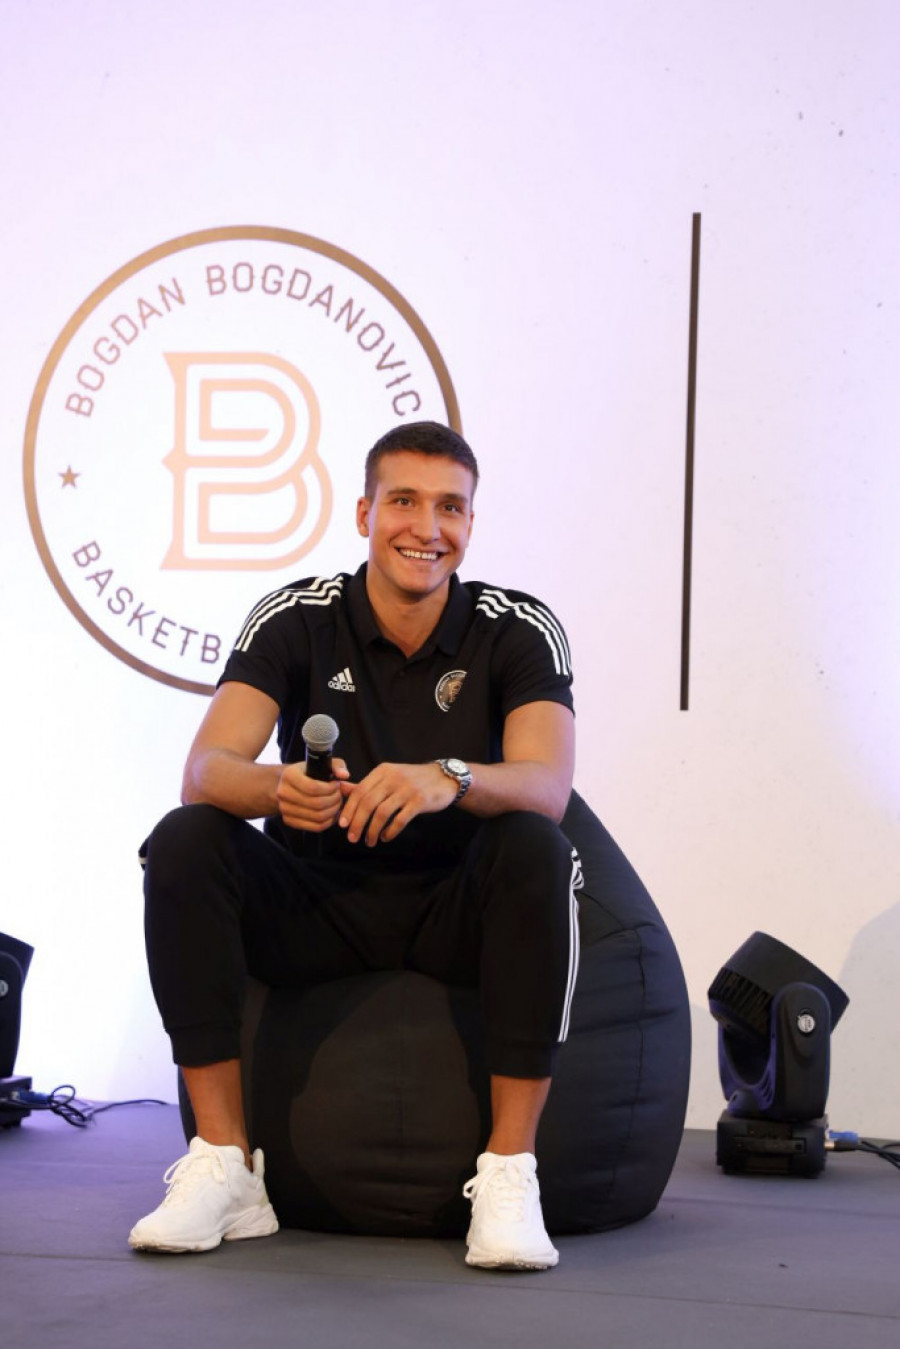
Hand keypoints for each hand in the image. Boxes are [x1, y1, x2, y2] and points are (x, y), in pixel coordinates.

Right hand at [276, 757, 350, 831]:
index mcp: (289, 775)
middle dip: (334, 800)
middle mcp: (283, 792)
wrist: (290, 784)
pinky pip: (315, 827)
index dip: (330, 788)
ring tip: (337, 803)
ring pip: (317, 816)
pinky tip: (333, 813)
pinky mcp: (289, 821)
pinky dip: (328, 822)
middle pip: (316, 803)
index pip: (312, 787)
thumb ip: (337, 766)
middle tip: (339, 795)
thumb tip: (344, 775)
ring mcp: (284, 808)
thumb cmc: (309, 772)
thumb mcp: (322, 763)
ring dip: (333, 811)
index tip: (337, 785)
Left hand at [337, 762, 457, 845]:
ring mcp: (407, 789)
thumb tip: (341, 789)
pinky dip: (390, 831)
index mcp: (383, 771)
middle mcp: (393, 778)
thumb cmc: (412, 780)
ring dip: (373, 830)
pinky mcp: (420, 801)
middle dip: (357, 823)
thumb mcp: (389, 777)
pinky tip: (386, 837)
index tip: (343, 825)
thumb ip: (367, 785)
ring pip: (382, 813)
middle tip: (353, 838)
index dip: (349, 809)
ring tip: (370, 841)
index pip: (360, 791)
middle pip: (368, 803)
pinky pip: (400, 819)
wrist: (444, 778)